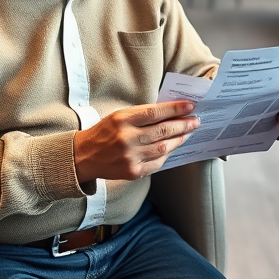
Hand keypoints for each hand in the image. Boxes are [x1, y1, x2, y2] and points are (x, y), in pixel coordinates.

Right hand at [73, 101, 199, 181]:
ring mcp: (130, 157)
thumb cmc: (104, 132)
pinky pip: (157, 163)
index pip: (155, 113)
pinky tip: (173, 146)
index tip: (190, 106)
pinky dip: (167, 154)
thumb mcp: (119, 116)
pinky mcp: (132, 172)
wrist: (83, 156)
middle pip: (163, 131)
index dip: (175, 109)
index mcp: (122, 120)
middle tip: (195, 121)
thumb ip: (142, 115)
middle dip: (183, 125)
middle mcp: (126, 138)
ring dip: (179, 139)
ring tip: (188, 133)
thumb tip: (170, 112)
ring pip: (164, 147)